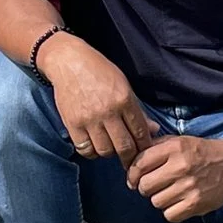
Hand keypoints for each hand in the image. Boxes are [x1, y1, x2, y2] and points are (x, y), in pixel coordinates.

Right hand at [40, 33, 150, 161]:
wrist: (69, 62)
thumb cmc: (99, 71)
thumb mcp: (123, 85)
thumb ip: (137, 110)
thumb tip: (153, 130)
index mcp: (124, 99)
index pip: (140, 132)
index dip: (145, 146)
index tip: (145, 152)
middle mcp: (108, 111)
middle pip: (124, 147)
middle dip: (130, 157)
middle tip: (130, 160)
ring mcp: (89, 119)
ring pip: (105, 151)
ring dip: (110, 153)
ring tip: (111, 147)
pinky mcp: (73, 124)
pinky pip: (85, 149)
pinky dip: (92, 152)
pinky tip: (94, 145)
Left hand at [124, 135, 222, 222]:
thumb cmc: (201, 152)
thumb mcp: (179, 140)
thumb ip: (155, 146)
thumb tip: (131, 158)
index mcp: (174, 148)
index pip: (140, 164)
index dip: (132, 173)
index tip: (134, 178)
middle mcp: (180, 167)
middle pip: (144, 186)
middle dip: (145, 187)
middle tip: (153, 185)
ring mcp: (189, 187)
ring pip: (156, 202)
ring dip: (159, 199)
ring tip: (169, 192)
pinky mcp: (196, 204)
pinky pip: (169, 215)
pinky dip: (171, 211)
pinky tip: (178, 202)